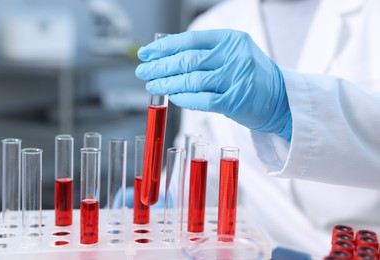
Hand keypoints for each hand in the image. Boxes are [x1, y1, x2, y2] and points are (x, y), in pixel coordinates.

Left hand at [135, 29, 291, 141]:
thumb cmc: (251, 75)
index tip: (147, 53)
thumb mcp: (233, 54)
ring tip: (152, 86)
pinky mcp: (234, 101)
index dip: (164, 48)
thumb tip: (169, 58)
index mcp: (230, 40)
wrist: (280, 98)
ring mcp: (234, 79)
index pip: (190, 40)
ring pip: (191, 80)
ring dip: (167, 83)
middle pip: (187, 60)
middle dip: (160, 66)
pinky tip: (173, 97)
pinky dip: (184, 98)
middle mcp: (233, 56)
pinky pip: (201, 99)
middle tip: (143, 71)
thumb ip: (206, 54)